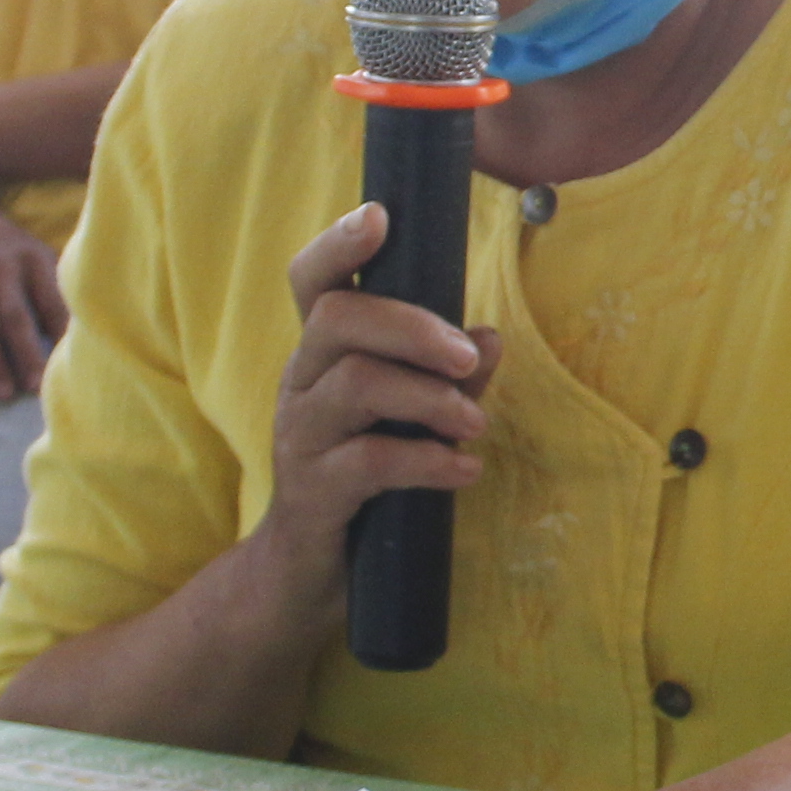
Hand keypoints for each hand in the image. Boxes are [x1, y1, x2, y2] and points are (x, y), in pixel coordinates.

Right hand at [0, 211, 69, 400]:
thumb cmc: (23, 261)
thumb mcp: (44, 262)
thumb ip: (60, 295)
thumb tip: (85, 346)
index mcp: (33, 259)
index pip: (49, 299)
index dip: (60, 332)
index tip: (72, 364)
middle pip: (12, 315)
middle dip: (24, 353)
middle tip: (34, 387)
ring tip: (3, 395)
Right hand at [251, 202, 493, 597]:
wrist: (311, 574)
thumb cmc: (369, 478)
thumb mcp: (414, 418)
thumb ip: (449, 376)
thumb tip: (490, 336)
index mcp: (323, 353)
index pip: (312, 282)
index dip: (337, 243)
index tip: (379, 217)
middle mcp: (301, 382)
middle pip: (339, 319)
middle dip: (413, 327)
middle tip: (467, 359)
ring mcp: (300, 436)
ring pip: (357, 384)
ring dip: (430, 398)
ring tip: (474, 426)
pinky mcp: (312, 491)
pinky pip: (370, 462)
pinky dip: (429, 461)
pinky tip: (465, 471)